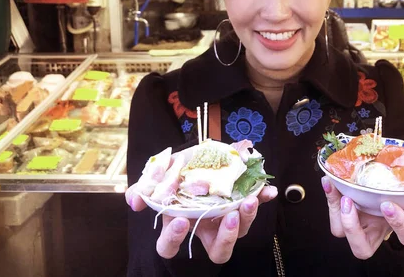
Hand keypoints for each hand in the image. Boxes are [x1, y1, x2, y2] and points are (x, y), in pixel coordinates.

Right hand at [125, 152, 277, 262]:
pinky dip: (263, 198)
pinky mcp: (242, 203)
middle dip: (226, 237)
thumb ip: (144, 187)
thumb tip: (134, 202)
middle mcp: (205, 228)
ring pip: (240, 231)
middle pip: (218, 250)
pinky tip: (269, 191)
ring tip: (250, 199)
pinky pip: (255, 206)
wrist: (197, 155)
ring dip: (247, 217)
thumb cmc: (175, 171)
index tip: (182, 221)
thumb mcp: (158, 174)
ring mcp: (226, 218)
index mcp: (180, 225)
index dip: (174, 239)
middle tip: (229, 215)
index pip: (169, 247)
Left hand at [322, 177, 403, 259]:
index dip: (398, 225)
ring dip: (337, 213)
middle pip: (362, 250)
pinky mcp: (344, 209)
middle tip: (352, 202)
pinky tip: (329, 180)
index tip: (388, 204)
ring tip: (339, 191)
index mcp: (403, 226)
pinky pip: (332, 212)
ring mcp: (359, 221)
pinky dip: (330, 196)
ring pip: (340, 232)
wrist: (390, 165)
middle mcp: (378, 229)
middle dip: (353, 230)